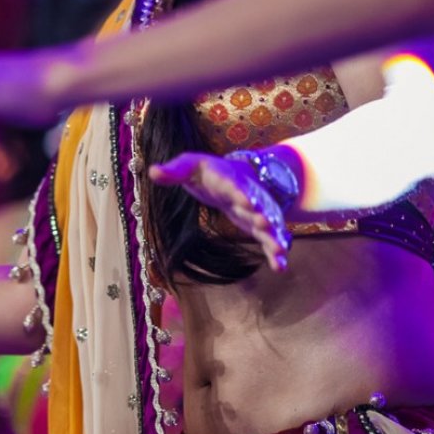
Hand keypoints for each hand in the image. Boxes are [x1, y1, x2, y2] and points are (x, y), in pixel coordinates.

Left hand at [150, 154, 291, 271]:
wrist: (244, 173)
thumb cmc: (211, 172)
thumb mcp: (191, 166)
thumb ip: (174, 171)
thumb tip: (152, 171)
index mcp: (230, 181)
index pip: (235, 186)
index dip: (241, 193)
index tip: (247, 200)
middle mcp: (249, 196)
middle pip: (258, 205)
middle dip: (263, 214)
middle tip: (266, 223)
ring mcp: (258, 212)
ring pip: (269, 224)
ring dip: (274, 236)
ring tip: (281, 250)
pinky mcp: (261, 227)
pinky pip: (270, 239)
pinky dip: (276, 252)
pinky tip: (280, 267)